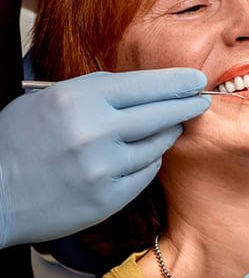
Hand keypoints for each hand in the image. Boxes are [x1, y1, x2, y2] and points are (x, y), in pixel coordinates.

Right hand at [0, 68, 208, 247]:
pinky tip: (145, 155)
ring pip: (157, 145)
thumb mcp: (50, 100)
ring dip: (168, 133)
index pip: (144, 85)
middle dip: (187, 105)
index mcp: (78, 99)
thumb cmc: (17, 142)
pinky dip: (149, 161)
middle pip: (160, 114)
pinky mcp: (108, 198)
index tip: (197, 79)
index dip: (176, 82)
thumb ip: (97, 92)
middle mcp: (94, 132)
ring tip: (171, 126)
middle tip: (201, 101)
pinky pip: (145, 173)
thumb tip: (144, 89)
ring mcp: (103, 168)